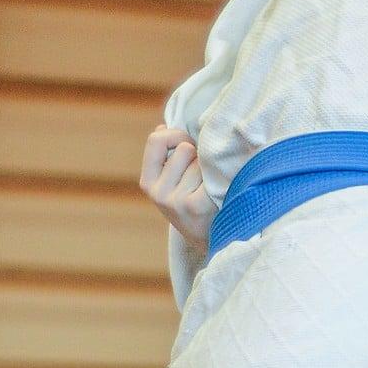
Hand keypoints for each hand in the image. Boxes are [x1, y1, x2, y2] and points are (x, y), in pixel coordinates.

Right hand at [141, 125, 215, 248]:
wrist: (216, 240)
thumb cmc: (197, 201)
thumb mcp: (174, 180)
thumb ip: (167, 155)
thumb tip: (163, 127)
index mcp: (148, 182)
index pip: (156, 140)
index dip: (175, 135)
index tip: (188, 145)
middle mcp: (158, 193)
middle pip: (183, 148)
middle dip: (197, 155)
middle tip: (204, 175)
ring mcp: (175, 201)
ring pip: (199, 161)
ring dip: (209, 169)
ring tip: (211, 187)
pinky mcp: (195, 206)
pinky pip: (209, 173)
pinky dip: (218, 178)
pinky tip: (218, 194)